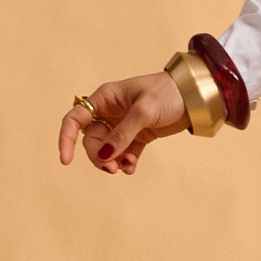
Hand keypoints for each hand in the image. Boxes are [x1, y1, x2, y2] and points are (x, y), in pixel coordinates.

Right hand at [58, 71, 187, 175]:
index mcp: (105, 98)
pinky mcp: (139, 136)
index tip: (66, 160)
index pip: (75, 119)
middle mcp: (110, 112)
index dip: (66, 139)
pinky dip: (126, 162)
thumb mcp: (144, 111)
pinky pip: (124, 153)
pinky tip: (132, 167)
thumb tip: (104, 155)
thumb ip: (123, 133)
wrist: (195, 95)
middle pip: (92, 140)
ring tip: (126, 166)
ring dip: (112, 161)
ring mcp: (124, 125)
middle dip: (98, 156)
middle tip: (112, 168)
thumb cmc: (168, 93)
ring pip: (107, 149)